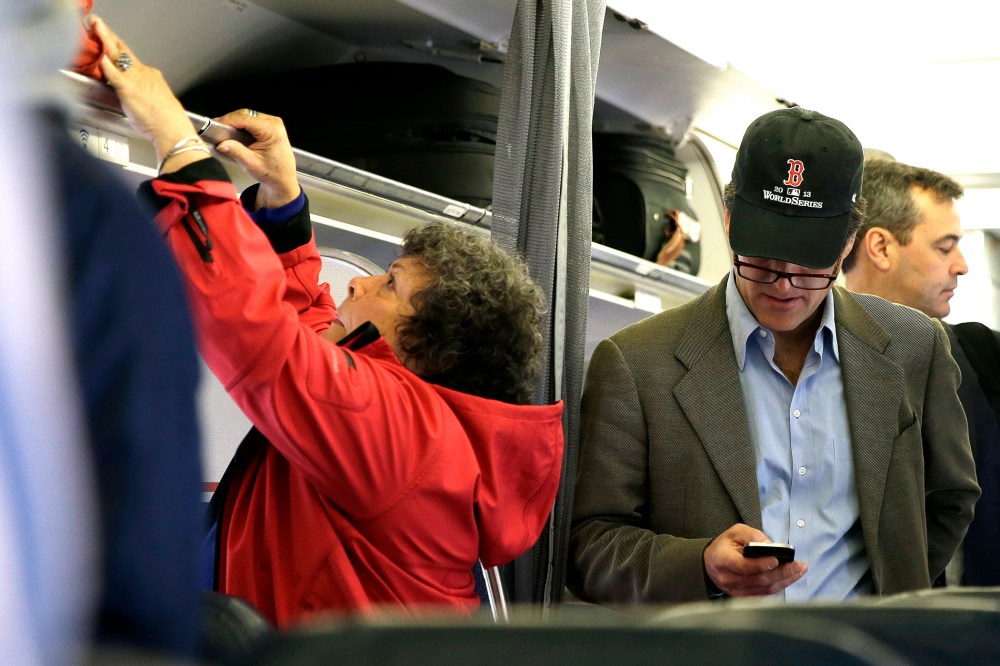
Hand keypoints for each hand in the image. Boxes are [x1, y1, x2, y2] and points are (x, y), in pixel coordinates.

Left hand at [91, 16, 203, 166]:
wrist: (173, 130)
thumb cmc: (166, 123)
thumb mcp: (156, 103)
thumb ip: (143, 96)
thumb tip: (134, 99)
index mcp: (151, 77)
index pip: (131, 59)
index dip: (118, 47)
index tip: (110, 39)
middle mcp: (144, 74)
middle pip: (124, 51)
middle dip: (110, 36)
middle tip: (99, 25)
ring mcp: (136, 80)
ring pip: (118, 56)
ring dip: (106, 40)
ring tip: (96, 28)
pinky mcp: (129, 90)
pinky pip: (115, 74)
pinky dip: (107, 65)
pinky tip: (100, 57)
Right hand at [214, 110, 299, 209]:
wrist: (283, 180)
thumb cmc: (272, 173)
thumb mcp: (251, 164)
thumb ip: (236, 152)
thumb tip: (221, 144)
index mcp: (272, 130)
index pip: (245, 118)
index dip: (228, 120)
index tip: (215, 125)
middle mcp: (274, 123)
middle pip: (245, 115)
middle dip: (230, 122)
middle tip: (217, 130)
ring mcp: (273, 123)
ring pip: (247, 116)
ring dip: (235, 123)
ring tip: (224, 133)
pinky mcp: (270, 126)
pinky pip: (251, 121)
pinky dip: (241, 126)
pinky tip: (235, 134)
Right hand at [704, 524, 806, 596]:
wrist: (711, 563)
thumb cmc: (724, 546)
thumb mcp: (734, 532)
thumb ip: (751, 536)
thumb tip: (770, 546)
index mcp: (722, 559)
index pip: (743, 566)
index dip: (760, 565)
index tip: (777, 560)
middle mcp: (728, 578)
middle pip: (758, 579)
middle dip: (782, 573)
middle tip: (799, 566)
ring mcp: (735, 590)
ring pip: (764, 588)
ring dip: (785, 580)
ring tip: (799, 571)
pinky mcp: (742, 596)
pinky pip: (764, 593)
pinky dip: (779, 586)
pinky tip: (790, 578)